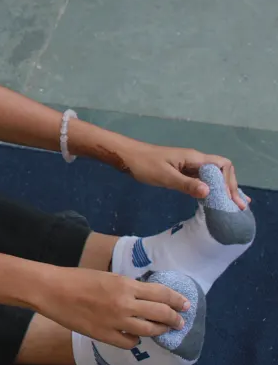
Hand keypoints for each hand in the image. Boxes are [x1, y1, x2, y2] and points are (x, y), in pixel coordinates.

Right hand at [37, 267, 189, 348]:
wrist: (52, 290)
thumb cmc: (76, 278)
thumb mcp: (107, 277)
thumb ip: (127, 287)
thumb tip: (144, 297)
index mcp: (126, 284)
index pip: (162, 294)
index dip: (177, 300)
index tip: (185, 305)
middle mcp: (125, 303)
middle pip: (161, 313)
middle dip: (175, 318)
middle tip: (180, 321)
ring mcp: (115, 321)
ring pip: (149, 330)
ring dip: (160, 330)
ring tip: (163, 330)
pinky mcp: (104, 335)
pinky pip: (130, 342)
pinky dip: (135, 340)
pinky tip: (133, 337)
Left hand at [104, 140, 248, 209]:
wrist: (127, 157)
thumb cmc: (144, 164)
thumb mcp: (165, 176)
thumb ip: (186, 184)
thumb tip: (209, 192)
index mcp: (194, 158)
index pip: (222, 166)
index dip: (229, 182)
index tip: (229, 199)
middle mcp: (195, 160)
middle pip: (221, 171)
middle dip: (231, 187)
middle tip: (238, 206)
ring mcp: (188, 166)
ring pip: (212, 176)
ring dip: (223, 190)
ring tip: (233, 206)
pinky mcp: (181, 172)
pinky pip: (201, 180)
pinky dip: (210, 189)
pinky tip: (213, 200)